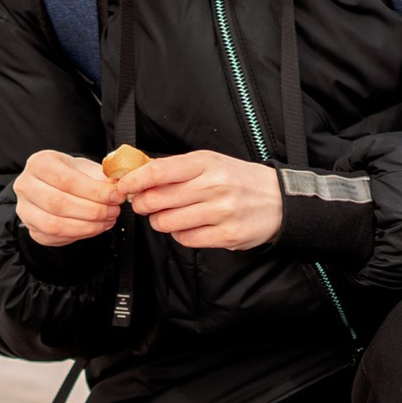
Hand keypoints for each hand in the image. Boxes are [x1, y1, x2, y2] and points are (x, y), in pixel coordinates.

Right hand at [15, 149, 122, 245]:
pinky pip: (55, 237)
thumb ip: (102, 177)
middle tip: (113, 211)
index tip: (115, 196)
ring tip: (107, 220)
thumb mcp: (86, 168)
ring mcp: (25, 210)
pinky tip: (95, 227)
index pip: (66, 180)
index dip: (94, 191)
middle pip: (58, 203)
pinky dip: (80, 235)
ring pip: (55, 224)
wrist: (54, 187)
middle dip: (92, 210)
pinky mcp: (32, 229)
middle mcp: (25, 185)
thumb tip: (119, 188)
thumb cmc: (71, 175)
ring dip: (87, 226)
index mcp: (39, 163)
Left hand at [122, 149, 284, 251]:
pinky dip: (180, 234)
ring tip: (171, 215)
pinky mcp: (226, 235)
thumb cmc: (238, 180)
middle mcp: (213, 186)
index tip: (123, 186)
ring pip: (167, 222)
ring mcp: (221, 212)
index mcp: (206, 163)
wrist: (278, 200)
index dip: (134, 180)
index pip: (159, 171)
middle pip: (157, 200)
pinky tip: (188, 226)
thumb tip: (138, 174)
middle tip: (145, 204)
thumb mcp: (210, 163)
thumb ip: (176, 168)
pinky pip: (185, 239)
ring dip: (160, 221)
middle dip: (143, 204)